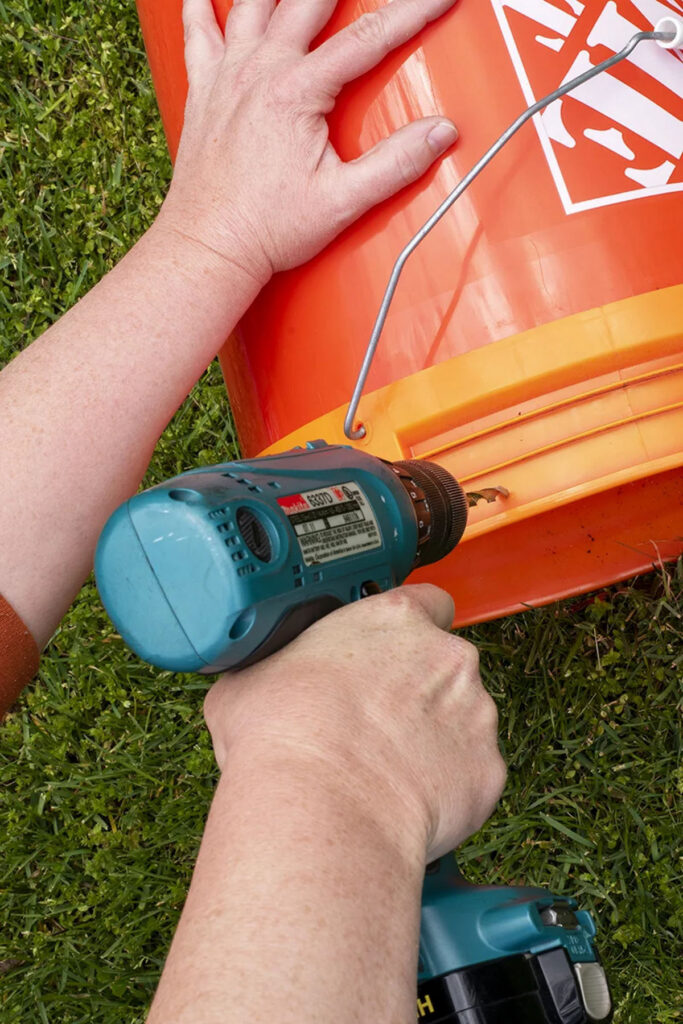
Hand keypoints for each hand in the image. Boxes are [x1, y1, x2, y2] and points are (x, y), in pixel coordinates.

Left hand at [159, 0, 458, 285]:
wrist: (208, 247)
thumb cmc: (267, 229)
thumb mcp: (342, 201)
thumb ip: (395, 164)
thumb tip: (439, 133)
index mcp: (296, 92)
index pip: (366, 38)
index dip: (409, 12)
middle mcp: (257, 73)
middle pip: (306, 2)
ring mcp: (226, 79)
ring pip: (250, 6)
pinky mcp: (203, 94)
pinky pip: (197, 35)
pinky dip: (198, 9)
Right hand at [203, 585, 505, 859]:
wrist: (318, 808)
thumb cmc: (283, 737)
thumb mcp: (251, 677)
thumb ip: (276, 664)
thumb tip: (257, 680)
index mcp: (395, 619)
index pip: (427, 601)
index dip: (410, 628)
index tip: (390, 651)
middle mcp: (448, 657)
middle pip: (444, 666)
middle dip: (416, 691)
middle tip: (371, 722)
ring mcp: (476, 714)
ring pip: (461, 721)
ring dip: (433, 739)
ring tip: (383, 768)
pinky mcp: (488, 770)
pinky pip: (470, 775)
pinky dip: (447, 788)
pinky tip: (404, 800)